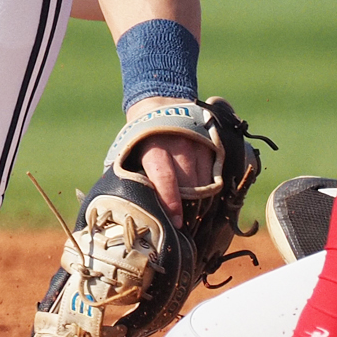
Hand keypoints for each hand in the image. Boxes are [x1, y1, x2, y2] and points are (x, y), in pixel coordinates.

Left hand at [125, 95, 213, 225]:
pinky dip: (211, 192)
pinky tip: (205, 204)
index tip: (176, 223)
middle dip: (189, 210)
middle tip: (185, 231)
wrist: (161, 104)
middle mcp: (180, 145)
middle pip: (190, 184)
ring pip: (206, 182)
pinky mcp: (212, 145)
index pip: (165, 178)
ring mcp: (199, 144)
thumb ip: (128, 176)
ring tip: (196, 222)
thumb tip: (121, 205)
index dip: (171, 203)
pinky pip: (215, 174)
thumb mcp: (129, 151)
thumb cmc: (141, 137)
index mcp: (154, 147)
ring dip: (202, 204)